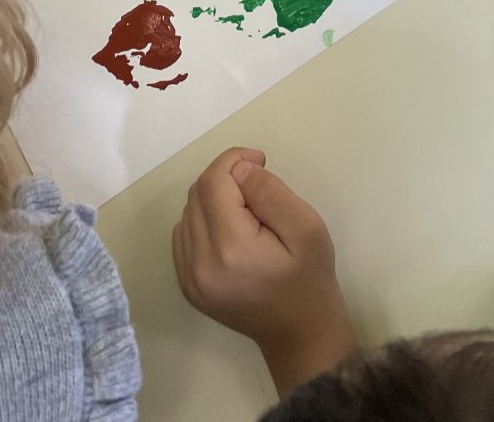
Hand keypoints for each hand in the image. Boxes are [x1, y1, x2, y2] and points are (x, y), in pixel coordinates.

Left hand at [173, 148, 354, 394]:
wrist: (300, 334)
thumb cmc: (309, 279)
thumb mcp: (306, 227)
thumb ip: (270, 191)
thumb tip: (239, 170)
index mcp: (230, 248)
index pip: (213, 183)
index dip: (233, 160)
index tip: (260, 160)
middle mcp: (200, 264)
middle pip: (197, 194)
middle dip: (225, 177)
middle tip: (257, 182)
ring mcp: (189, 279)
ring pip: (188, 212)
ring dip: (213, 197)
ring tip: (247, 208)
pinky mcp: (188, 286)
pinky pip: (184, 235)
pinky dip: (203, 219)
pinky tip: (229, 227)